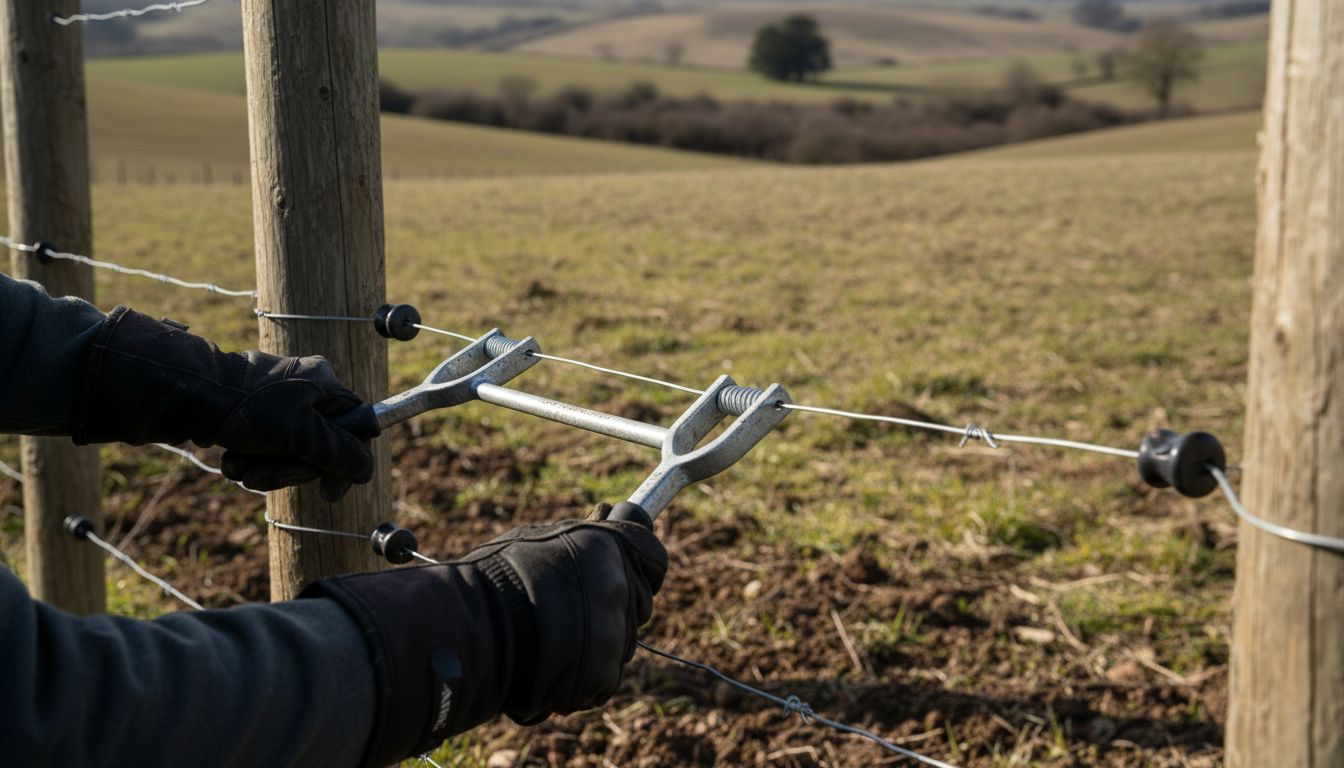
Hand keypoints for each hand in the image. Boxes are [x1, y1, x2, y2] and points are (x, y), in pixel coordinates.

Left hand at [72, 307, 372, 499]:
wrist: (187, 396)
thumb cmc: (247, 407)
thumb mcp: (302, 433)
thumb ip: (338, 454)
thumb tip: (365, 472)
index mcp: (324, 384)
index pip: (356, 427)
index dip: (345, 462)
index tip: (328, 492)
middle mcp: (304, 389)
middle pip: (318, 446)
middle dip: (289, 470)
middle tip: (264, 479)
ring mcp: (277, 402)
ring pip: (288, 452)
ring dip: (266, 469)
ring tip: (241, 468)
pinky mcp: (252, 415)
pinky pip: (264, 448)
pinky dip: (250, 460)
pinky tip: (231, 459)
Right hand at [306, 513, 667, 765]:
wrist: (467, 632)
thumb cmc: (490, 581)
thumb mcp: (538, 539)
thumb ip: (583, 540)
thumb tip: (606, 519)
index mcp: (607, 545)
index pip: (653, 557)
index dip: (639, 567)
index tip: (620, 574)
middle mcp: (619, 586)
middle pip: (637, 603)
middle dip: (612, 609)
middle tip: (568, 614)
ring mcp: (615, 633)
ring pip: (619, 643)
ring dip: (594, 646)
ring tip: (548, 642)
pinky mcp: (603, 675)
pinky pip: (603, 679)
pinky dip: (581, 680)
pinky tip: (548, 668)